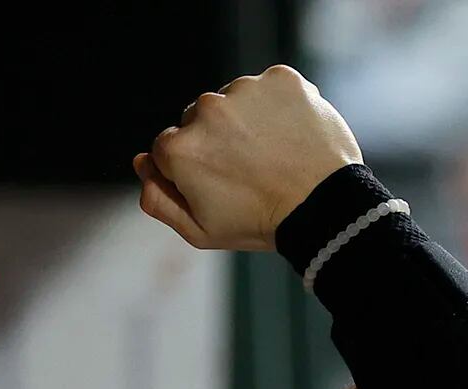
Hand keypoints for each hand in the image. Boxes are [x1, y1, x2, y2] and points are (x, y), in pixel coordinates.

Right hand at [135, 66, 361, 250]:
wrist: (327, 209)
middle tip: (253, 169)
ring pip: (235, 101)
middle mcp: (205, 110)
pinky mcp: (281, 79)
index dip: (197, 167)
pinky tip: (293, 135)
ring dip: (249, 121)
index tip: (224, 183)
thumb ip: (159, 200)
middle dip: (220, 140)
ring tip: (275, 154)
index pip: (170, 146)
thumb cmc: (263, 223)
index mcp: (178, 147)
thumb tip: (140, 163)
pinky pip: (272, 88)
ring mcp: (245, 90)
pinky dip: (281, 106)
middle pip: (201, 119)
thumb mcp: (202, 231)